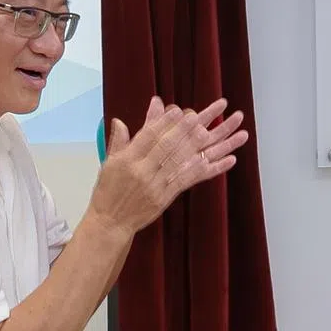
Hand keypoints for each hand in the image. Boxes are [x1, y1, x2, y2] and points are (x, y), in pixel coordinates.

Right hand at [88, 96, 248, 234]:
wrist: (111, 221)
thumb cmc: (108, 191)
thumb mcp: (109, 164)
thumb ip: (118, 141)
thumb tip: (120, 120)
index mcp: (128, 159)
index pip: (148, 136)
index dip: (164, 122)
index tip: (177, 109)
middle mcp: (143, 171)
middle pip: (167, 146)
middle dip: (184, 129)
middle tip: (199, 116)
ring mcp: (156, 185)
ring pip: (181, 161)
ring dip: (199, 146)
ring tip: (213, 132)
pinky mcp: (166, 196)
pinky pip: (188, 180)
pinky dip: (206, 170)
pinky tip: (221, 160)